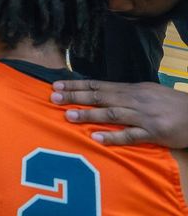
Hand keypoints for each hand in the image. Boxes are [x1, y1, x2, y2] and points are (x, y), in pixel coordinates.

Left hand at [51, 79, 187, 147]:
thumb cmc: (171, 104)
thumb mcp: (146, 92)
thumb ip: (124, 93)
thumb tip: (99, 92)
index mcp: (131, 89)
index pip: (98, 85)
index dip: (76, 85)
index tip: (56, 86)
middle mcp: (135, 100)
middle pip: (100, 97)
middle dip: (76, 97)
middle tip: (53, 98)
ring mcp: (144, 116)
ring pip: (112, 114)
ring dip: (89, 115)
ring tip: (69, 116)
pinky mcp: (154, 133)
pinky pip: (132, 135)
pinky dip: (114, 137)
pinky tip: (98, 139)